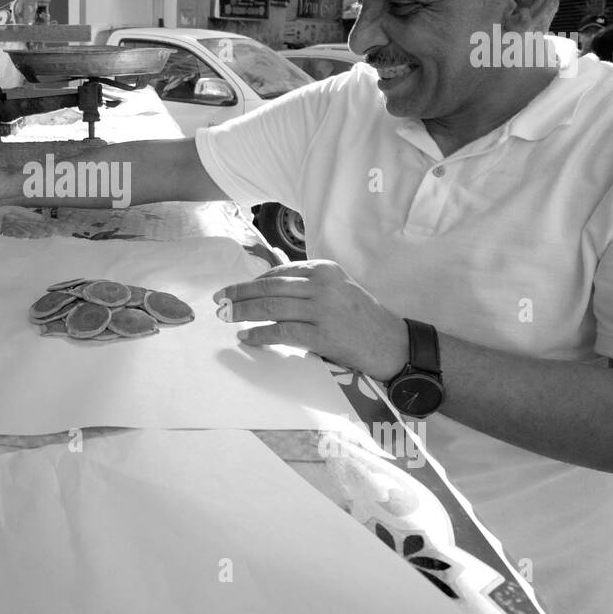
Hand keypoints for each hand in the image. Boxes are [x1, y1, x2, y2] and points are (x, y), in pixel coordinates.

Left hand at [212, 260, 409, 381]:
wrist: (393, 343)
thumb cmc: (363, 318)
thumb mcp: (338, 289)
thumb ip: (308, 286)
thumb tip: (267, 290)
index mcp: (325, 269)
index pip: (279, 273)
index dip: (252, 282)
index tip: (234, 290)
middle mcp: (322, 285)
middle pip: (270, 287)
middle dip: (239, 294)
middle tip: (219, 301)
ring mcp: (323, 309)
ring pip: (271, 306)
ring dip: (243, 312)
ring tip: (226, 317)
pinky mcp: (323, 334)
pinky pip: (282, 331)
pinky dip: (260, 333)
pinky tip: (246, 336)